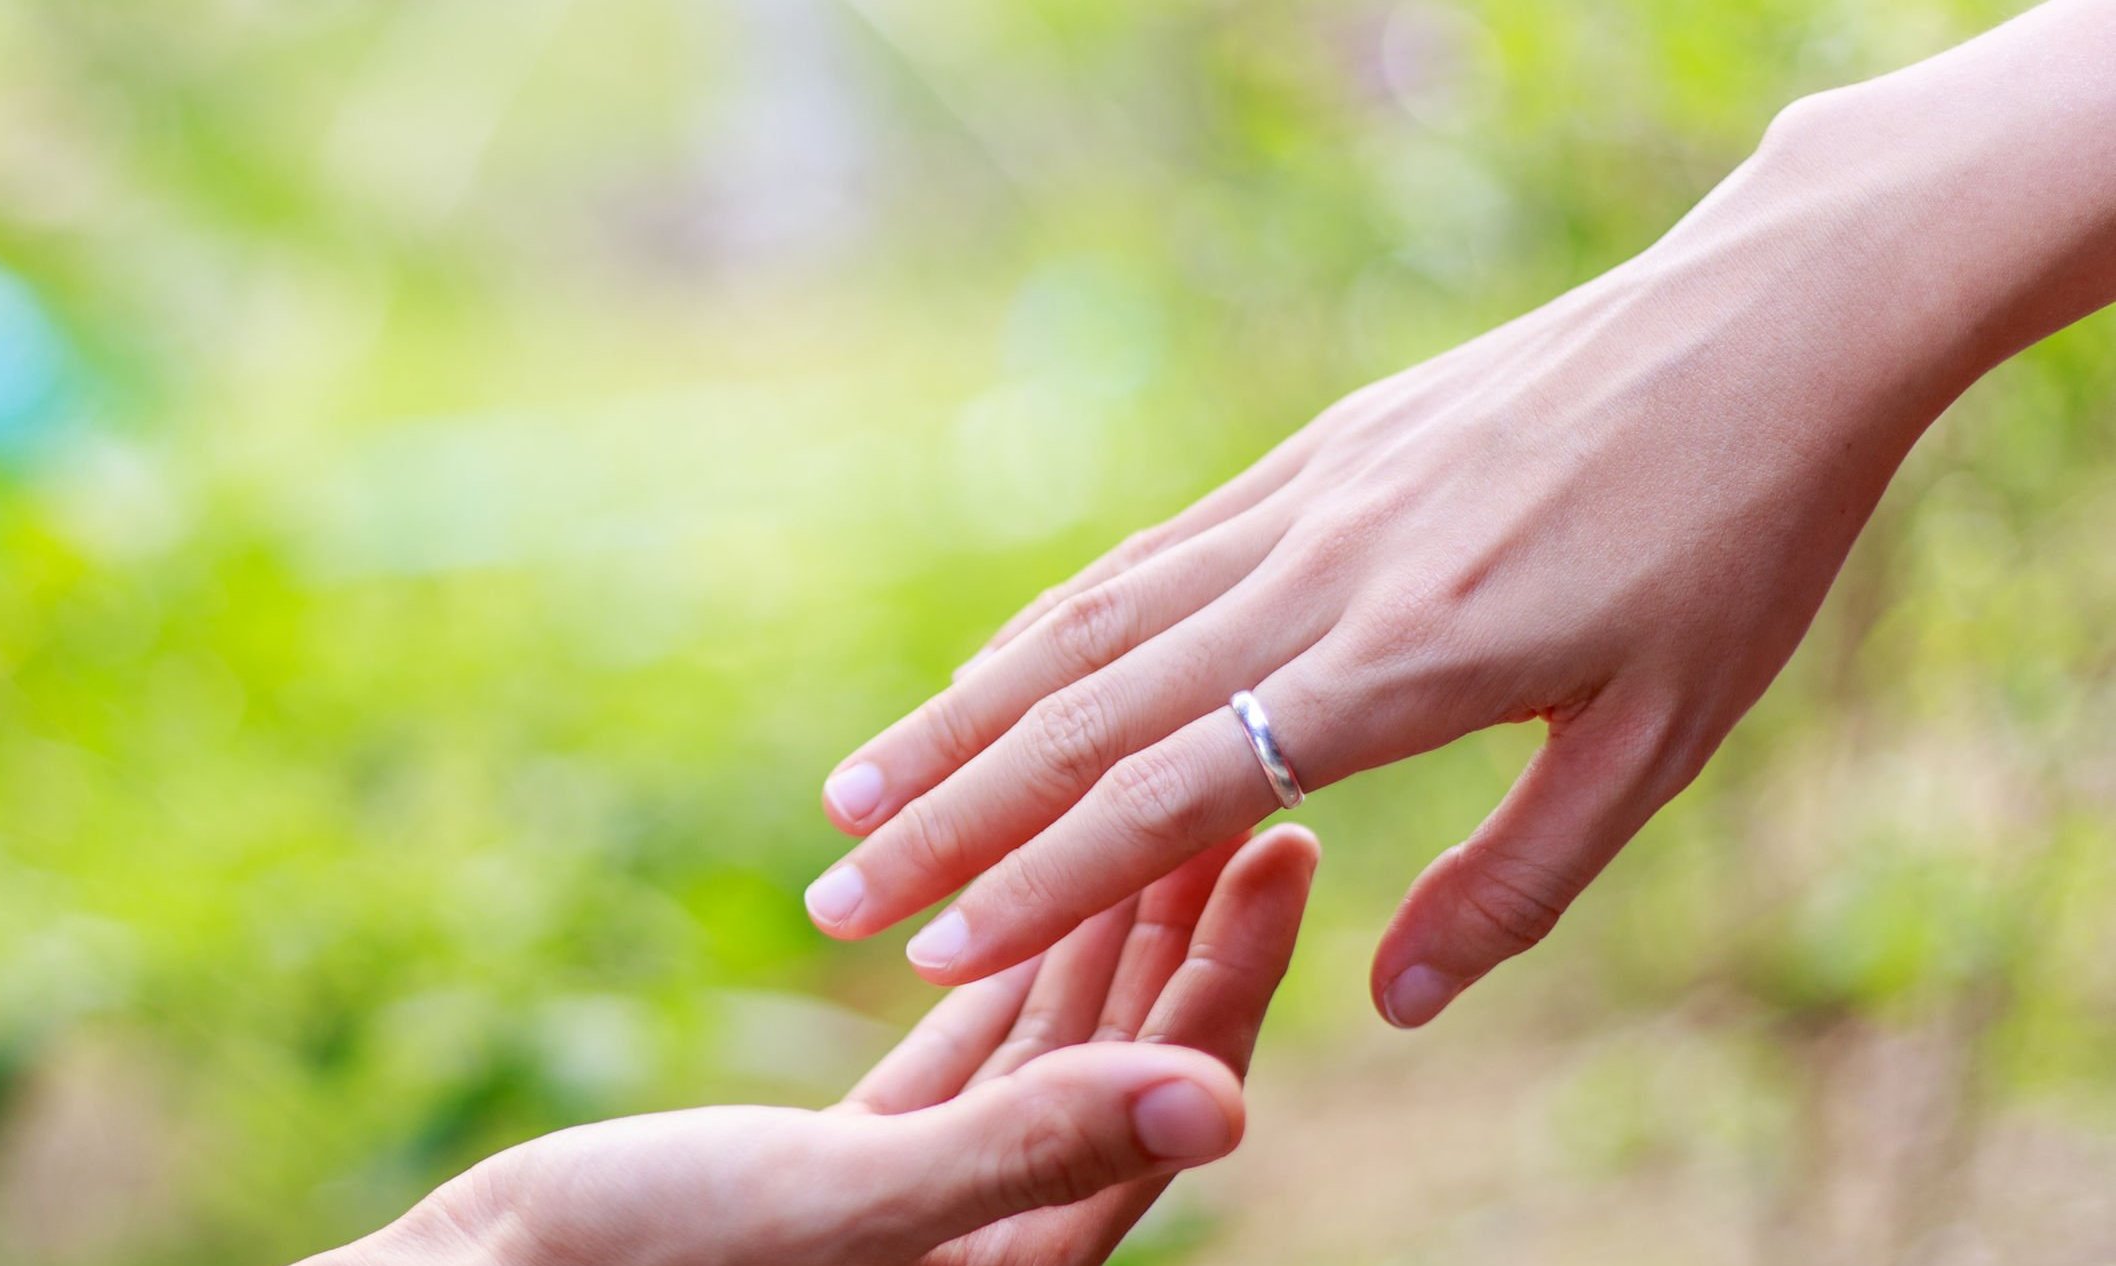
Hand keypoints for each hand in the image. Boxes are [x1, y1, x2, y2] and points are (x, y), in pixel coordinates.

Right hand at [301, 825, 1317, 1265]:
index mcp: (1016, 1263)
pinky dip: (995, 966)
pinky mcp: (850, 1167)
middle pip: (1124, 1060)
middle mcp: (990, 1236)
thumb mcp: (843, 1202)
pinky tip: (1024, 884)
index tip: (1281, 841)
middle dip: (1183, 923)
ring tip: (1155, 804)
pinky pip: (957, 1051)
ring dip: (1097, 926)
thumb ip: (1030, 1149)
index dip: (1229, 968)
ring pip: (1045, 1044)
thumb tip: (1222, 1106)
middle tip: (1245, 788)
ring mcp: (924, 1202)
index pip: (1167, 1099)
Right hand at [805, 24, 2115, 1026]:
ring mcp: (1299, 502)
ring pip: (1088, 622)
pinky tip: (993, 669)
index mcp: (1401, 665)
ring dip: (962, 715)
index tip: (937, 953)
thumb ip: (1515, 881)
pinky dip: (1047, 623)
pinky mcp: (1306, 455)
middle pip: (1088, 713)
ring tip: (860, 789)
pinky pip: (1147, 553)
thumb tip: (1390, 1002)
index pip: (1171, 794)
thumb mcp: (1659, 741)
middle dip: (950, 820)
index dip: (1041, 882)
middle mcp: (1317, 578)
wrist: (1758, 328)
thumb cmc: (1735, 547)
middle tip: (835, 896)